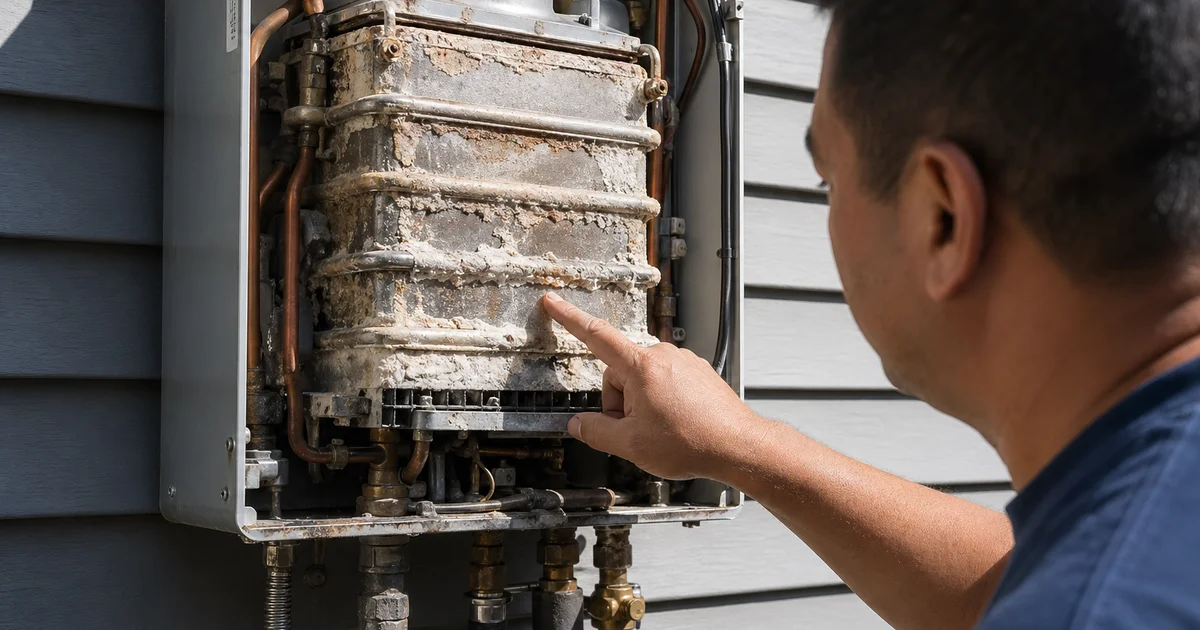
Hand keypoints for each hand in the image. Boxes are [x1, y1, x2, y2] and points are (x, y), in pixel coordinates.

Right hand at [541, 292, 761, 479]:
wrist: (738, 446)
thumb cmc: (690, 442)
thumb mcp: (631, 445)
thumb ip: (596, 432)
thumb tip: (578, 425)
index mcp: (641, 367)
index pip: (596, 336)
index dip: (569, 318)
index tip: (552, 302)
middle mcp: (663, 356)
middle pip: (619, 373)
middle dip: (620, 402)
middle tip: (637, 431)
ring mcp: (683, 362)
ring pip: (643, 379)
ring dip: (642, 404)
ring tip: (663, 430)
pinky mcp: (698, 371)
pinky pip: (665, 382)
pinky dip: (663, 402)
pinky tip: (677, 424)